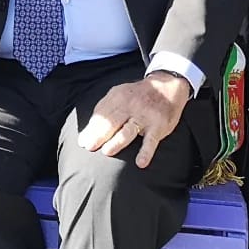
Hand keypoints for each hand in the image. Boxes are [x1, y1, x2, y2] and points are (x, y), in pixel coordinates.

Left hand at [77, 72, 191, 167]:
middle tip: (89, 147)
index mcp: (118, 98)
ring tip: (107, 151)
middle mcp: (130, 106)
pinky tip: (140, 162)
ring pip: (129, 130)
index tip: (82, 141)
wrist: (166, 86)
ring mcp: (145, 116)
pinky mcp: (158, 126)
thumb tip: (89, 128)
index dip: (91, 128)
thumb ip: (105, 108)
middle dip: (98, 135)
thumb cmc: (137, 95)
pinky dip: (146, 152)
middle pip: (112, 122)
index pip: (102, 114)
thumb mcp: (119, 94)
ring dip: (117, 141)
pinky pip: (151, 140)